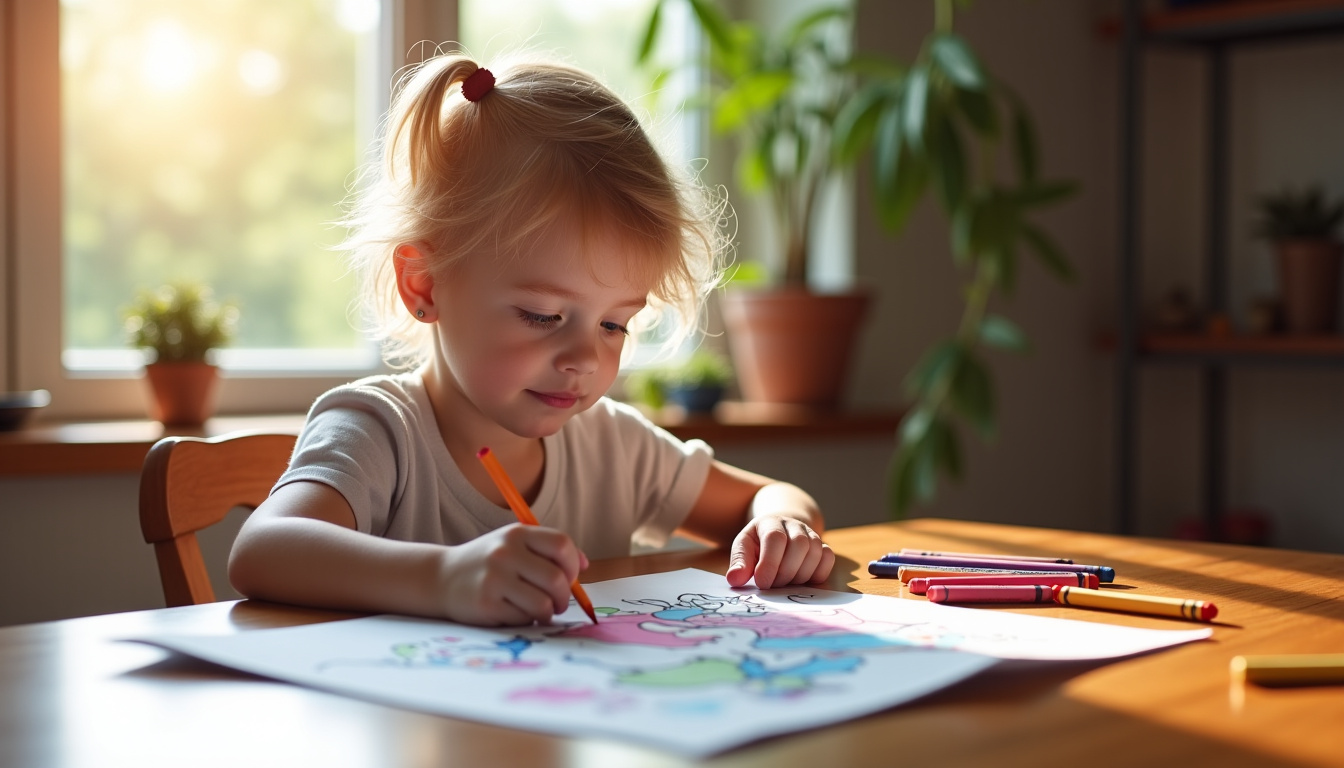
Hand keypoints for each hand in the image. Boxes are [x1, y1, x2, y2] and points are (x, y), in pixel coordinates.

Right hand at [437, 523, 588, 625]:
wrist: (441, 578)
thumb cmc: (488, 563)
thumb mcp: (515, 546)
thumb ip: (548, 552)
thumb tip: (585, 564)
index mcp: (517, 534)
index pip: (562, 545)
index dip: (573, 565)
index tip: (569, 577)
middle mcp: (505, 553)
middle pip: (556, 579)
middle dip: (564, 597)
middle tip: (559, 603)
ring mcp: (494, 579)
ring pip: (543, 603)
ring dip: (548, 612)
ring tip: (539, 610)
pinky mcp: (486, 604)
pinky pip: (524, 618)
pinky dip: (527, 620)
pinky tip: (516, 612)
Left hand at [725, 515, 833, 588]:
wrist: (780, 531)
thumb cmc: (758, 543)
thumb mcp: (744, 547)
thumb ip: (739, 563)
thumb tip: (734, 579)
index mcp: (770, 523)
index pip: (775, 538)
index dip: (769, 563)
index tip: (762, 583)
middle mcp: (794, 525)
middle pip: (799, 544)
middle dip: (785, 572)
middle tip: (772, 586)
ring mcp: (811, 535)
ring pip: (815, 552)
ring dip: (800, 575)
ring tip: (785, 584)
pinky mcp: (823, 547)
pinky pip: (828, 558)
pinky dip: (818, 573)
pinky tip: (803, 580)